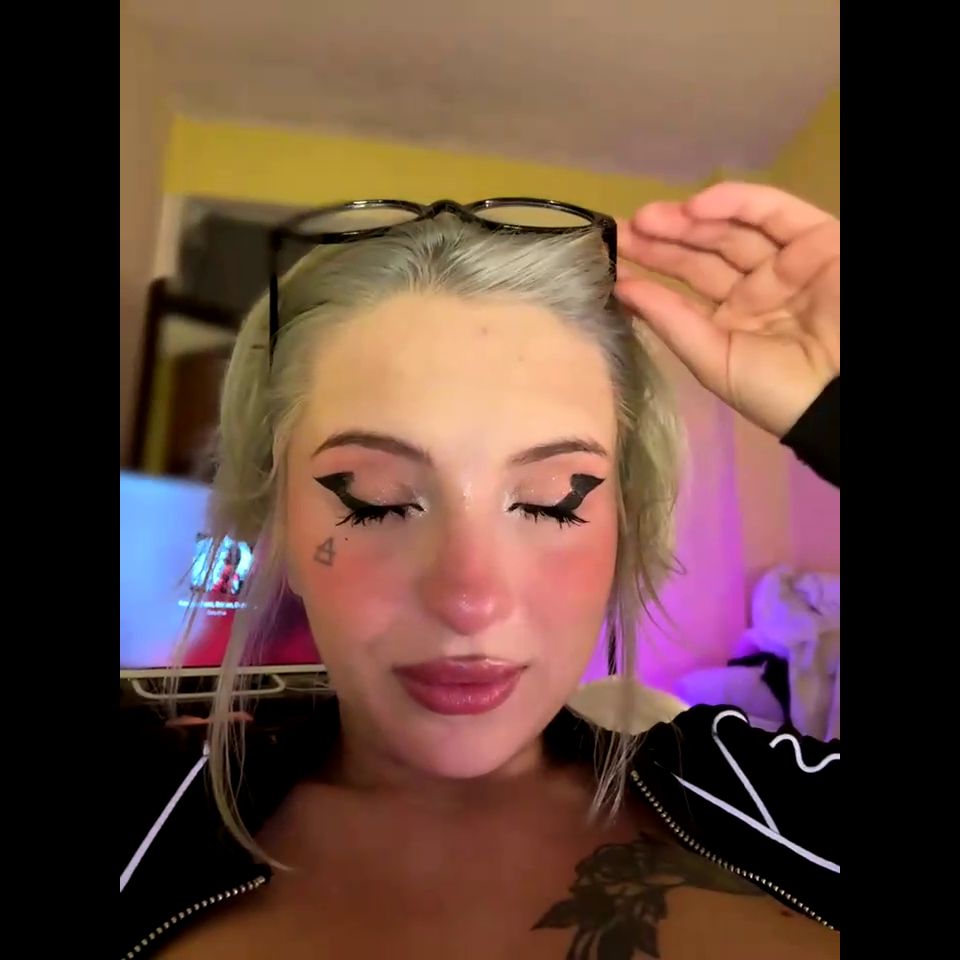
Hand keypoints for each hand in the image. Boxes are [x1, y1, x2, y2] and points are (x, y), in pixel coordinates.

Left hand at [615, 182, 838, 438]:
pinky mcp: (815, 237)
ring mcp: (785, 260)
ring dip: (689, 220)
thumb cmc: (775, 388)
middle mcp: (757, 286)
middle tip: (624, 230)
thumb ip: (670, 321)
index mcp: (732, 318)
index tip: (612, 255)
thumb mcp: (712, 359)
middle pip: (703, 251)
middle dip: (663, 239)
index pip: (685, 283)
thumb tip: (621, 289)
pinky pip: (771, 211)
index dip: (651, 266)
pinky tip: (695, 208)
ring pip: (731, 228)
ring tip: (648, 220)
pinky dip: (734, 202)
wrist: (838, 393)